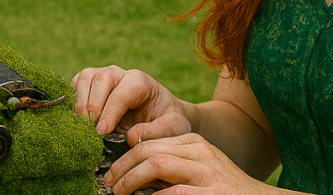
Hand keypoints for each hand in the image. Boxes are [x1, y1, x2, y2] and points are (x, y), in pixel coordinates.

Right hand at [71, 65, 193, 143]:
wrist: (160, 114)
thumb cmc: (166, 119)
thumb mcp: (171, 127)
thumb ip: (155, 132)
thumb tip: (133, 137)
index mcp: (140, 82)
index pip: (122, 92)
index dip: (110, 111)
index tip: (102, 132)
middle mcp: (120, 74)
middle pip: (101, 78)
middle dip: (92, 104)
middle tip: (89, 129)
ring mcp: (102, 77)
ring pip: (85, 78)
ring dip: (78, 101)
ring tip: (79, 125)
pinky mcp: (89, 86)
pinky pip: (74, 86)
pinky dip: (70, 102)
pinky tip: (73, 121)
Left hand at [104, 133, 273, 194]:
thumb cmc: (222, 190)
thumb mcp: (198, 171)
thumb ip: (171, 169)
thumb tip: (133, 178)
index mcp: (193, 143)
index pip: (149, 142)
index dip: (124, 158)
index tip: (111, 173)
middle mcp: (199, 151)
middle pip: (148, 151)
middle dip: (122, 168)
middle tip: (109, 185)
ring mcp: (206, 171)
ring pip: (156, 165)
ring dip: (130, 181)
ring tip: (119, 193)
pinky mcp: (211, 193)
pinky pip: (173, 193)